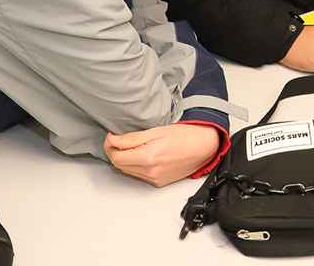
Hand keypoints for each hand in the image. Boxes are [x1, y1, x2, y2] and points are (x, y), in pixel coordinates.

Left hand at [104, 123, 220, 186]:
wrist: (204, 147)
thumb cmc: (185, 136)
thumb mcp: (157, 131)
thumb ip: (132, 138)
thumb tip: (114, 140)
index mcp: (149, 157)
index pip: (117, 157)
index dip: (110, 145)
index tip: (111, 136)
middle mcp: (150, 171)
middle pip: (120, 165)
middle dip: (115, 152)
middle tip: (118, 140)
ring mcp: (154, 179)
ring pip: (128, 171)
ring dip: (125, 159)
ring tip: (131, 146)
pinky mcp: (158, 183)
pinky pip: (139, 175)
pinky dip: (136, 165)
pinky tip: (142, 155)